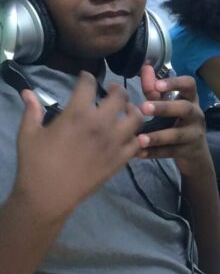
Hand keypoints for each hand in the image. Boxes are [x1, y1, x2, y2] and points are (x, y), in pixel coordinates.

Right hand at [14, 73, 142, 223]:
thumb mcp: (28, 133)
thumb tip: (27, 91)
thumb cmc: (35, 163)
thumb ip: (32, 110)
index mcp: (77, 114)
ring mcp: (113, 143)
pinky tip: (130, 135)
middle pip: (120, 97)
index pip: (88, 85)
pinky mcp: (119, 160)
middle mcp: (100, 125)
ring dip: (132, 110)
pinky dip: (136, 137)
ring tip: (125, 110)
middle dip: (116, 89)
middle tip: (111, 90)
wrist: (48, 196)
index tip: (85, 77)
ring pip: (136, 119)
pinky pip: (137, 144)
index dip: (87, 77)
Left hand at [138, 63, 208, 177]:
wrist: (195, 154)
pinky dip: (153, 153)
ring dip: (157, 136)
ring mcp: (194, 134)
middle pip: (184, 109)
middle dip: (164, 107)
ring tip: (140, 138)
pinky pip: (170, 152)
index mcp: (191, 99)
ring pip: (177, 135)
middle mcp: (196, 115)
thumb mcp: (169, 104)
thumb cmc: (177, 122)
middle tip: (143, 107)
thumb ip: (155, 89)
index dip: (175, 83)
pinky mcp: (188, 151)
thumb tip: (144, 67)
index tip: (158, 84)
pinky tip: (138, 153)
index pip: (189, 85)